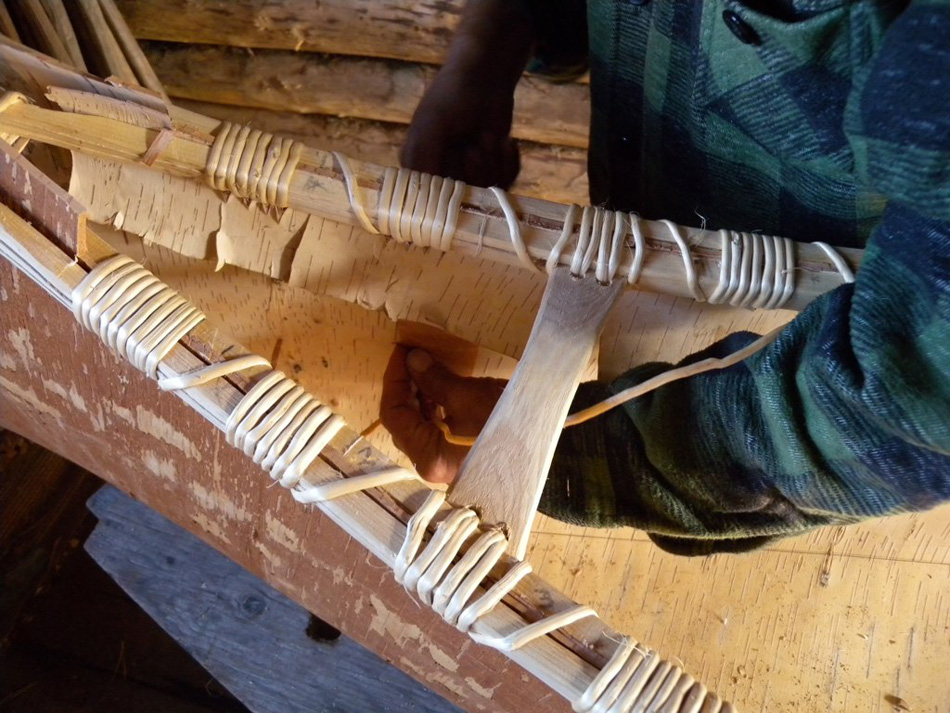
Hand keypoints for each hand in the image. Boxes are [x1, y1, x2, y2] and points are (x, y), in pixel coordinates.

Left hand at [380, 346, 504, 483]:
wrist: (552, 446)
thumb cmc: (509, 423)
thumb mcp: (469, 396)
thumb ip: (434, 379)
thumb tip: (412, 359)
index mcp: (428, 457)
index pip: (393, 415)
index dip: (394, 379)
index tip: (404, 351)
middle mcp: (431, 466)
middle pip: (403, 421)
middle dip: (405, 386)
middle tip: (413, 357)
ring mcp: (445, 463)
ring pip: (418, 425)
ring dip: (418, 395)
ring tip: (426, 369)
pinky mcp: (459, 457)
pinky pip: (435, 430)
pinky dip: (433, 407)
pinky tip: (441, 388)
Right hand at [400, 0, 533, 187]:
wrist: (484, 78)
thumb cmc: (452, 96)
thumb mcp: (432, 123)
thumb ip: (423, 156)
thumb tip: (420, 194)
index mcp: (418, 167)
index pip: (430, 201)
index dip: (449, 192)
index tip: (461, 167)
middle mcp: (442, 176)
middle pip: (464, 200)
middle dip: (476, 171)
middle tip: (475, 145)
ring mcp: (469, 176)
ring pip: (486, 192)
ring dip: (494, 163)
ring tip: (489, 136)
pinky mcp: (492, 172)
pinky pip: (506, 184)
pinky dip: (509, 163)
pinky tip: (505, 142)